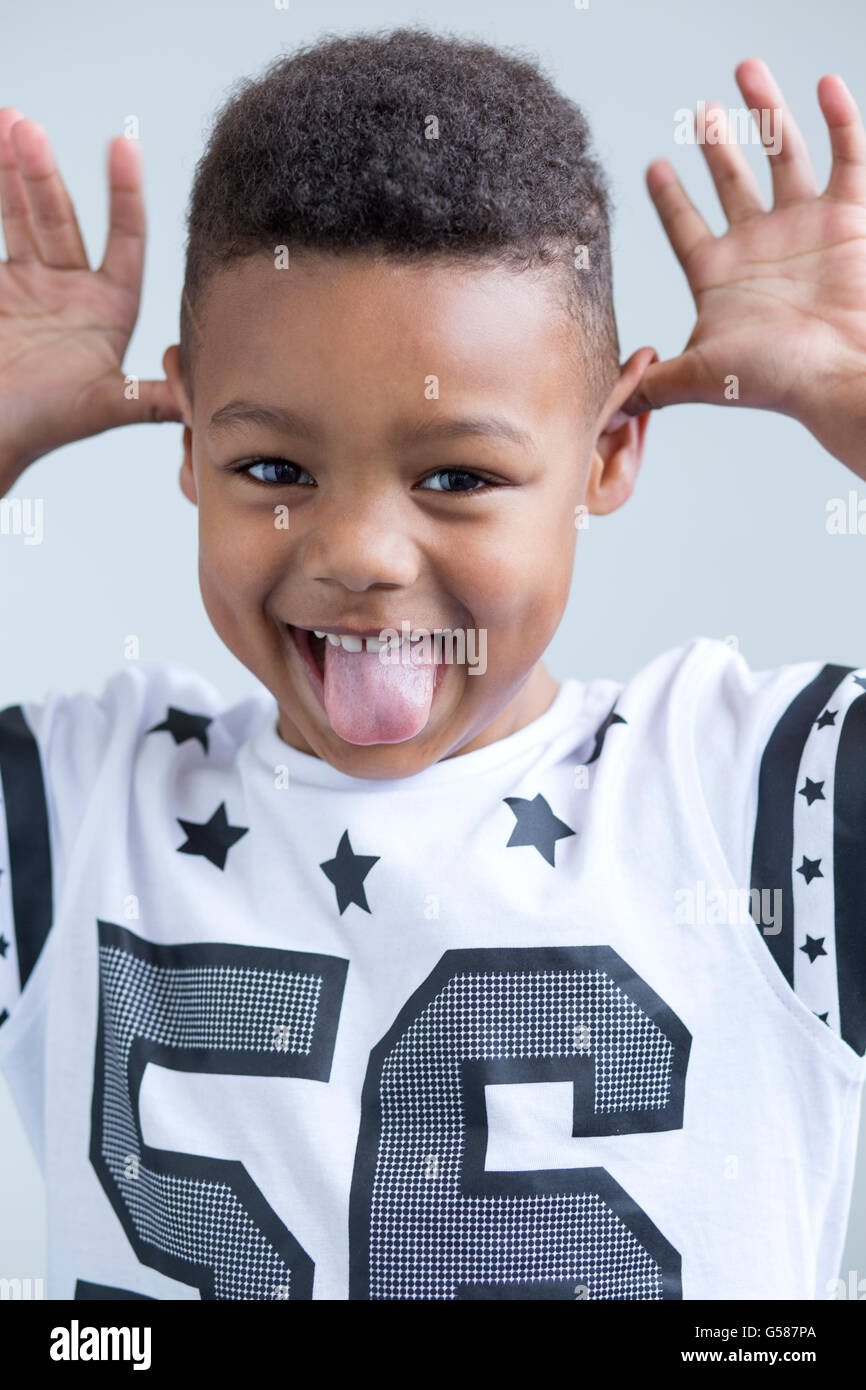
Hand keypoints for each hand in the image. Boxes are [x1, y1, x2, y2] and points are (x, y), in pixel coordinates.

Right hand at [0, 109, 182, 476]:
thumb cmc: (41, 426)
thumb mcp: (104, 408)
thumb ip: (151, 400)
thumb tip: (205, 402)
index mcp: (108, 310)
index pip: (125, 241)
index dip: (125, 195)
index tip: (122, 146)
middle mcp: (72, 290)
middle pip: (61, 217)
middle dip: (44, 173)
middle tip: (29, 129)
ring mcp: (29, 283)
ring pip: (23, 214)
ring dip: (13, 170)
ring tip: (8, 123)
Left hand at [615, 60, 865, 475]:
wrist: (836, 377)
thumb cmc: (771, 380)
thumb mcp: (695, 378)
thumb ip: (649, 385)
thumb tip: (601, 413)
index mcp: (718, 275)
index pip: (684, 225)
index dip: (668, 196)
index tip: (653, 164)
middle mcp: (758, 245)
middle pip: (731, 181)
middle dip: (716, 144)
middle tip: (700, 111)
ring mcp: (802, 227)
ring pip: (782, 155)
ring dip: (765, 112)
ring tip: (746, 70)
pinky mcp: (846, 218)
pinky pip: (846, 157)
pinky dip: (840, 119)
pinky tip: (824, 84)